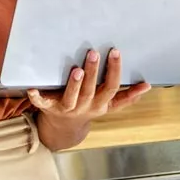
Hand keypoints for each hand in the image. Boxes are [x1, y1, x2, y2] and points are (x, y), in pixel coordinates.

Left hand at [27, 48, 150, 123]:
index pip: (111, 87)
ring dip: (75, 83)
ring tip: (77, 69)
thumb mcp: (109, 104)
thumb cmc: (88, 107)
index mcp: (101, 104)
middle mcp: (86, 106)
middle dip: (94, 72)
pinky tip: (32, 88)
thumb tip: (147, 85)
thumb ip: (126, 96)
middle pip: (92, 89)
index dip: (115, 70)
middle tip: (94, 53)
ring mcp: (67, 107)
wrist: (64, 127)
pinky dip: (37, 96)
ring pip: (72, 96)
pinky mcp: (49, 107)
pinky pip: (42, 103)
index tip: (116, 51)